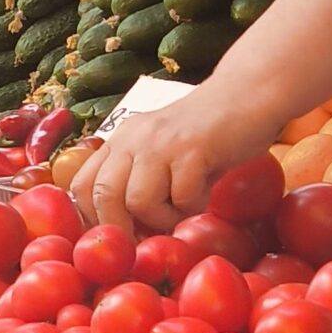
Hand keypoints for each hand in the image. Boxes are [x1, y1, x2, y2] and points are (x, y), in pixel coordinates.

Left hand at [74, 89, 265, 235]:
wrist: (249, 93)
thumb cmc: (209, 133)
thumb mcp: (165, 153)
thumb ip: (144, 182)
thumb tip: (130, 232)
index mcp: (121, 140)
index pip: (82, 185)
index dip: (94, 219)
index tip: (118, 235)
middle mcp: (134, 138)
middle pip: (104, 195)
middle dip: (123, 228)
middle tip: (149, 238)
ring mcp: (161, 141)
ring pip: (138, 200)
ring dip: (163, 218)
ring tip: (184, 209)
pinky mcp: (193, 147)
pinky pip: (182, 196)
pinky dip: (194, 205)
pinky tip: (206, 191)